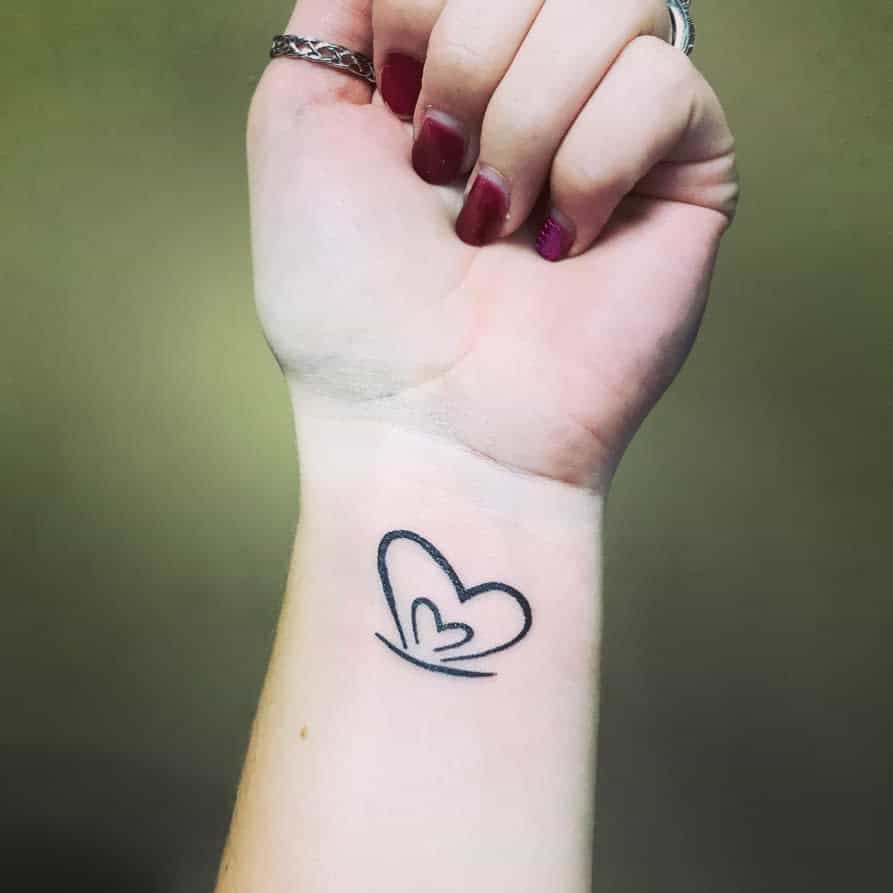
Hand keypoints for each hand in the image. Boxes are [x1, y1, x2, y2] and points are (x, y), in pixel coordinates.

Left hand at [248, 0, 737, 486]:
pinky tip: (564, 240)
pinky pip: (664, 86)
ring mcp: (621, 127)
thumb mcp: (297, 125)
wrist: (423, 423)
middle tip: (440, 174)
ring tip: (498, 222)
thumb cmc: (350, 303)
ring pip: (613, 5)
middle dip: (469, 59)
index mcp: (463, 62)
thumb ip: (340, 10)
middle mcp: (544, 83)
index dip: (423, 10)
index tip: (389, 106)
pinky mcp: (688, 176)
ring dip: (524, 120)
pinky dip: (594, 163)